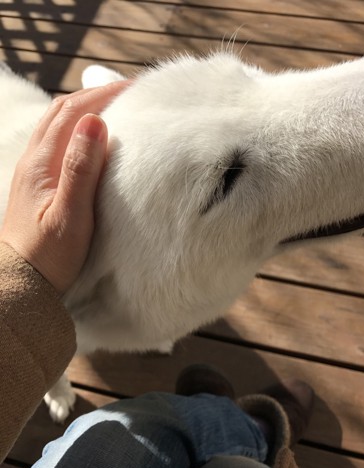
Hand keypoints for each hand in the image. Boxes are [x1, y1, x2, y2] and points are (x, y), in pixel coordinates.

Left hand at [0, 81, 130, 292]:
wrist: (23, 279)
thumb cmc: (49, 255)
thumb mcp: (70, 215)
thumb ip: (80, 169)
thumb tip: (93, 123)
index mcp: (42, 163)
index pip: (72, 112)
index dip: (103, 94)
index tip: (134, 87)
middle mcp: (34, 159)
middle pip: (63, 110)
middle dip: (96, 94)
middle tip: (130, 91)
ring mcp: (34, 169)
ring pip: (58, 123)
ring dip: (86, 107)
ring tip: (116, 105)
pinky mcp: (38, 180)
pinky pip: (58, 140)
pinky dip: (78, 127)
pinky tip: (93, 136)